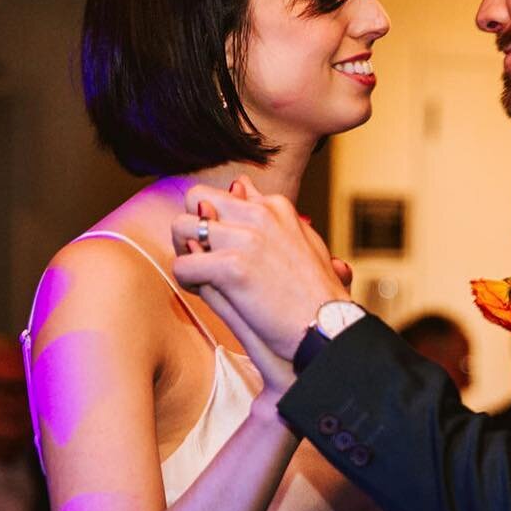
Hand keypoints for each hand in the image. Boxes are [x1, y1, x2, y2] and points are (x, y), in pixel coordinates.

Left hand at [171, 177, 349, 362]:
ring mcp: (246, 238)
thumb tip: (241, 184)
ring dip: (184, 252)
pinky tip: (200, 291)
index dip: (214, 222)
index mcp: (275, 206)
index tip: (220, 248)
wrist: (329, 327)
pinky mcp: (233, 266)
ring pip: (182, 228)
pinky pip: (184, 265)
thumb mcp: (301, 239)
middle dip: (190, 227)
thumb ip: (269, 212)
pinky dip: (186, 281)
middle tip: (199, 257)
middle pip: (195, 199)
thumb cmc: (317, 293)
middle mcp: (259, 214)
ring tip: (199, 276)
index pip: (222, 194)